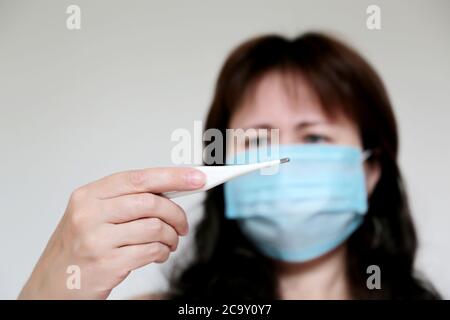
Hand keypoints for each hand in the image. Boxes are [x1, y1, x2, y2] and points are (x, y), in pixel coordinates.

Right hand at [18, 167, 205, 298]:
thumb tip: (170, 189)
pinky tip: (159, 254)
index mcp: (88, 195)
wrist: (51, 286)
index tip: (197, 177)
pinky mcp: (107, 264)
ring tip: (169, 242)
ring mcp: (97, 239)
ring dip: (171, 236)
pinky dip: (162, 252)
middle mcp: (89, 214)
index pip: (139, 178)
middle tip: (182, 224)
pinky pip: (151, 251)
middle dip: (176, 213)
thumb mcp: (92, 215)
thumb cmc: (77, 248)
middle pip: (151, 202)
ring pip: (154, 227)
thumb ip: (125, 200)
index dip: (172, 176)